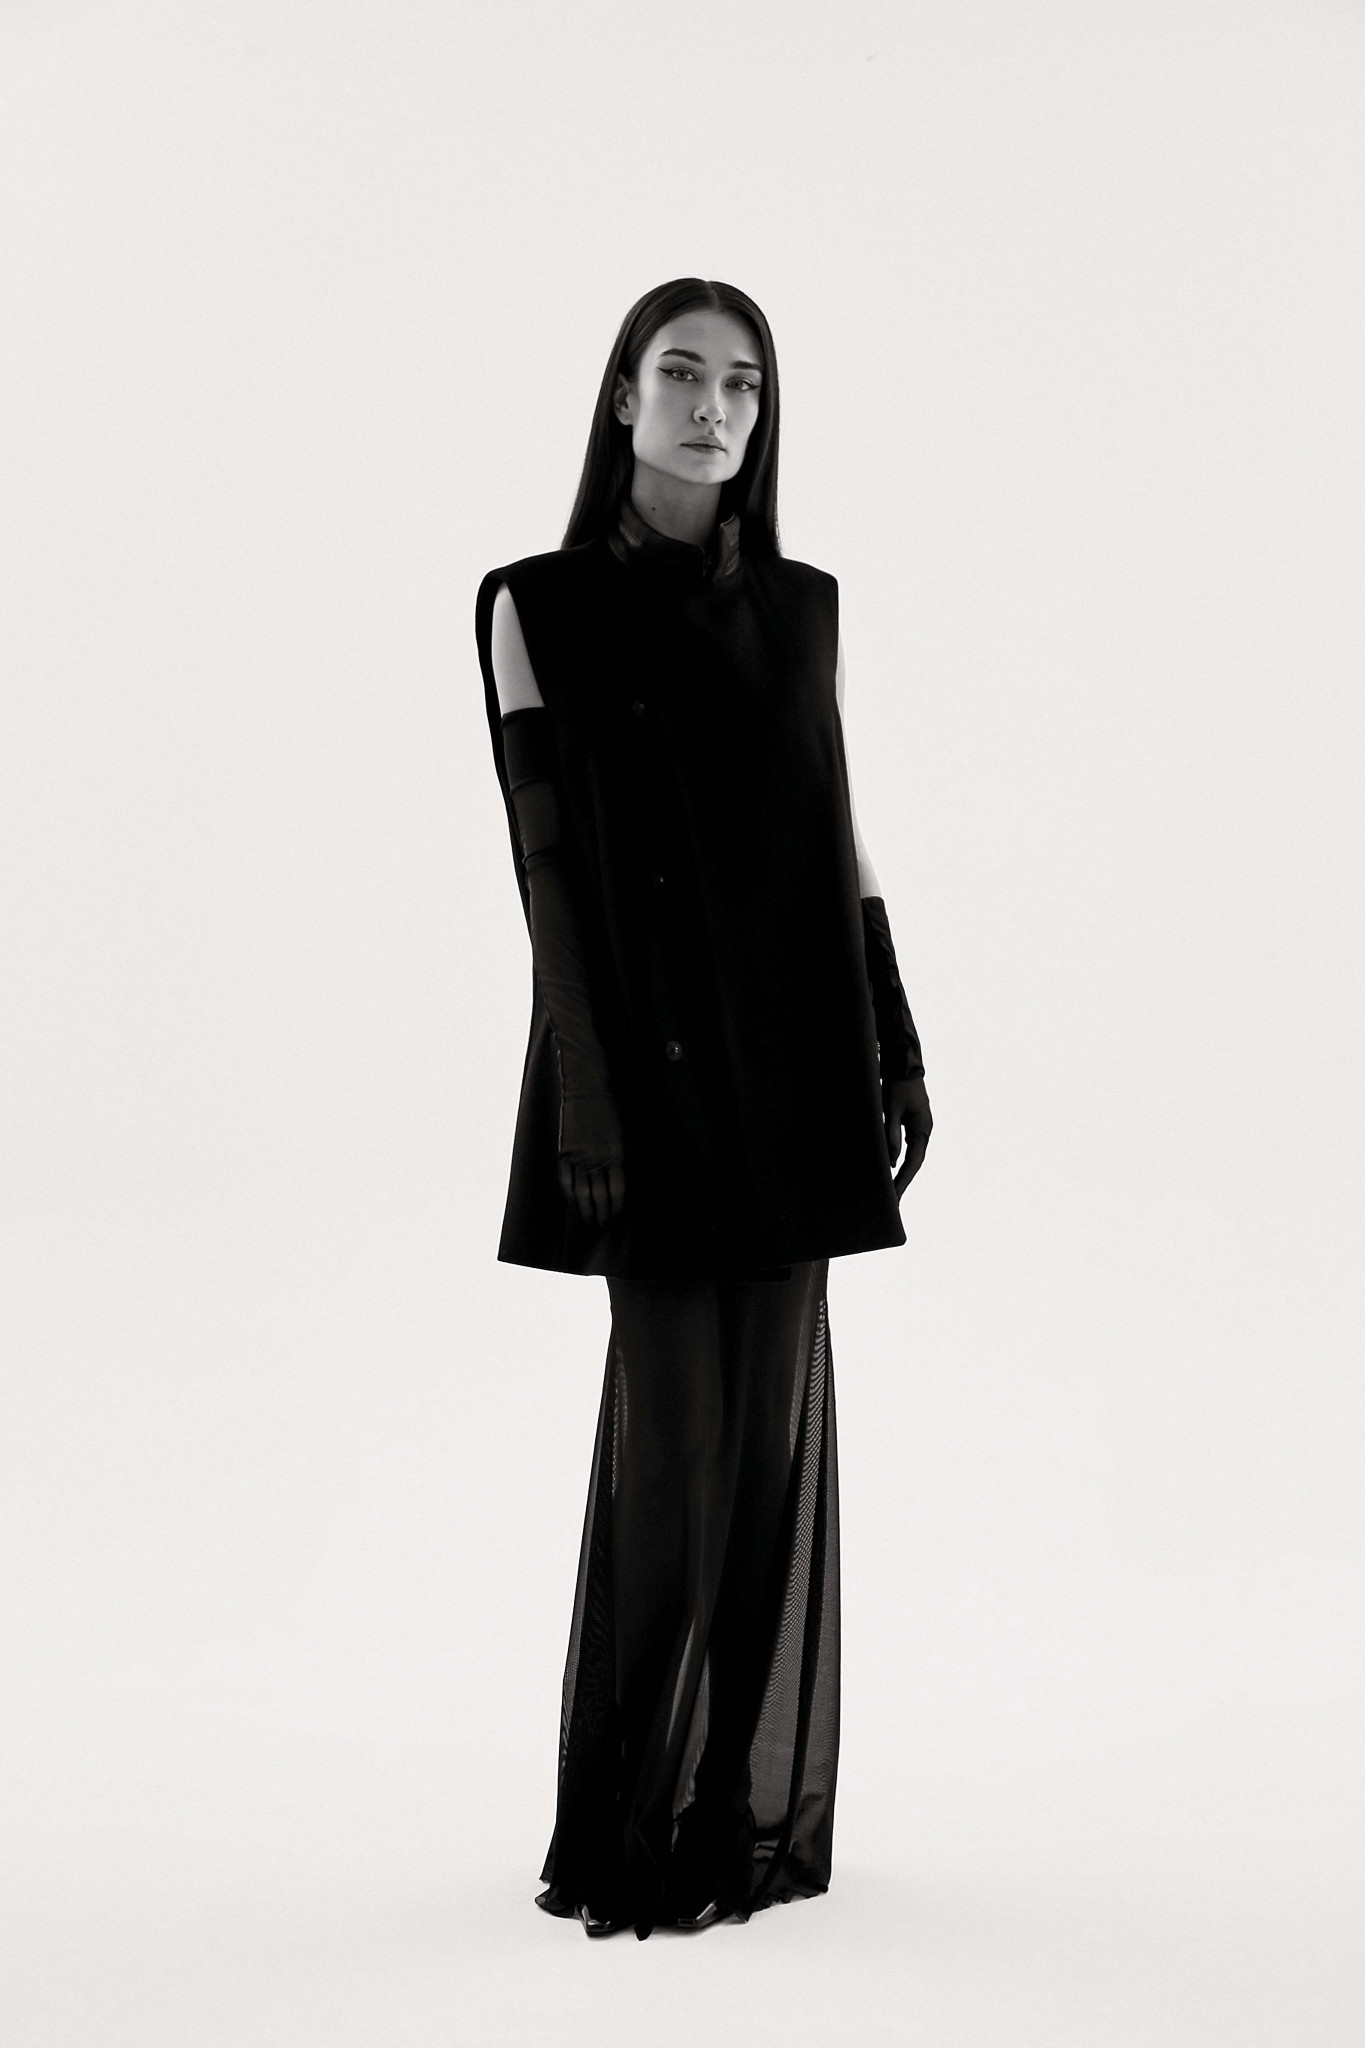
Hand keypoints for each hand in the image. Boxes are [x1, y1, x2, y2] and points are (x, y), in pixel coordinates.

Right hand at [558, 1091, 625, 1225]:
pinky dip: (569, 1194)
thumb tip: (617, 1184)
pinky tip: (574, 1202)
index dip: (617, 1207)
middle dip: (602, 1213)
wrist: (586, 1091)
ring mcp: (579, 1156)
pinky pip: (565, 1180)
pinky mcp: (564, 1152)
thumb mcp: (622, 1136)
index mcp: (617, 1155)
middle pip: (600, 1195)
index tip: (616, 1215)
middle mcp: (598, 1158)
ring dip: (585, 1209)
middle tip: (602, 1224)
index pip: (618, 1191)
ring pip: (581, 1192)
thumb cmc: (608, 1112)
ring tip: (588, 1219)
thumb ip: (620, 1160)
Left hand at [884, 1074, 931, 1196]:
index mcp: (922, 1130)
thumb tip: (891, 1161)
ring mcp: (919, 1127)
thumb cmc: (897, 1086)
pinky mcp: (913, 1123)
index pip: (913, 1162)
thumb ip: (892, 1135)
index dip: (903, 1180)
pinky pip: (908, 1146)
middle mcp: (924, 1131)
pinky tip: (891, 1168)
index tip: (895, 1196)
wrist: (905, 1065)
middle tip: (893, 1201)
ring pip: (912, 1156)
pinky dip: (901, 1159)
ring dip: (902, 1172)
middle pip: (914, 1162)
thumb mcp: (892, 1110)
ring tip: (892, 1190)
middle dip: (903, 1181)